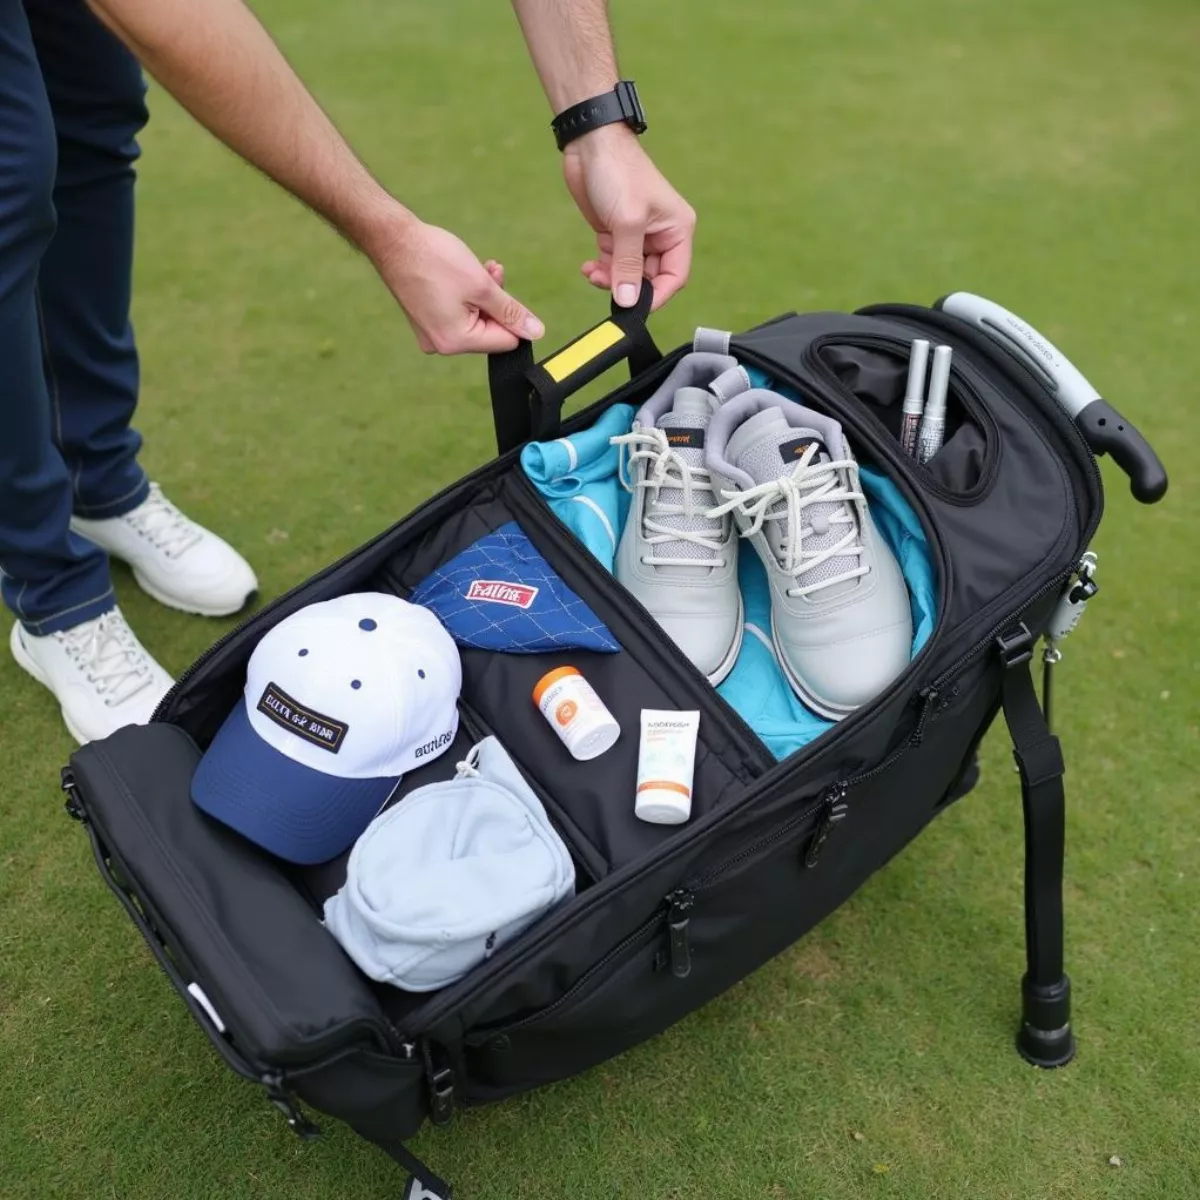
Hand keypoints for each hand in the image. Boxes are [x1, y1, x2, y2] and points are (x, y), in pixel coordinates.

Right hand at [365, 216, 543, 353]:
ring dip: (485, 296)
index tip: (505, 289)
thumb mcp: (482, 285)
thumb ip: (510, 311)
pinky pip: (457, 315)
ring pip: (475, 321)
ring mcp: (431, 333)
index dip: (513, 317)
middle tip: (494, 271)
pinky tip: (469, 273)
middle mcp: (442, 345)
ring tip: (483, 268)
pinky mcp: (426, 320)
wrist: (392, 239)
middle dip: (497, 303)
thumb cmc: (435, 259)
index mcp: (455, 341)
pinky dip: (468, 296)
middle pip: (489, 332)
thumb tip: (536, 332)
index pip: (504, 342)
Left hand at [563, 124, 695, 311]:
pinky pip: (613, 264)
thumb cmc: (618, 172)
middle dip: (627, 286)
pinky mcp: (616, 234)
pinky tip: (588, 267)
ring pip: (628, 274)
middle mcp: (661, 236)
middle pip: (650, 279)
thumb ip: (628, 264)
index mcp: (677, 230)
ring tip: (592, 272)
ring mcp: (638, 236)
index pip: (675, 276)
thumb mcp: (627, 222)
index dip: (656, 295)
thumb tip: (628, 301)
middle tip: (605, 284)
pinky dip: (601, 270)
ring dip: (610, 279)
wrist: (590, 144)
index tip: (633, 306)